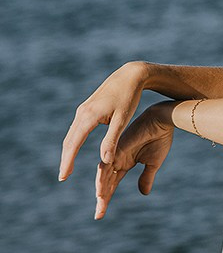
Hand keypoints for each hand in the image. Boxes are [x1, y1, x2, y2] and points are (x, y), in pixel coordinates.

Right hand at [60, 61, 148, 180]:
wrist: (130, 75)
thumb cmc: (129, 97)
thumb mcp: (122, 120)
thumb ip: (112, 140)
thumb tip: (105, 160)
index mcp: (89, 116)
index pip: (74, 144)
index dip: (68, 161)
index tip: (64, 176)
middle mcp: (82, 113)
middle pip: (69, 140)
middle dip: (65, 159)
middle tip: (63, 177)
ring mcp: (83, 110)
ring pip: (71, 134)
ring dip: (68, 151)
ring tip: (67, 167)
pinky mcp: (87, 108)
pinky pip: (77, 128)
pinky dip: (74, 141)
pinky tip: (75, 149)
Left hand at [94, 103, 174, 218]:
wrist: (162, 121)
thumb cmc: (160, 138)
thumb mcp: (154, 163)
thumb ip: (146, 177)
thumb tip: (143, 193)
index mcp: (124, 163)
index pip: (112, 184)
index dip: (107, 198)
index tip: (101, 214)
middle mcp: (117, 159)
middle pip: (105, 182)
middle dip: (102, 199)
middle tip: (99, 215)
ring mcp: (116, 153)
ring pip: (103, 175)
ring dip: (102, 190)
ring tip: (101, 204)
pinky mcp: (117, 148)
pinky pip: (107, 164)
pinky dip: (103, 177)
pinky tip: (101, 189)